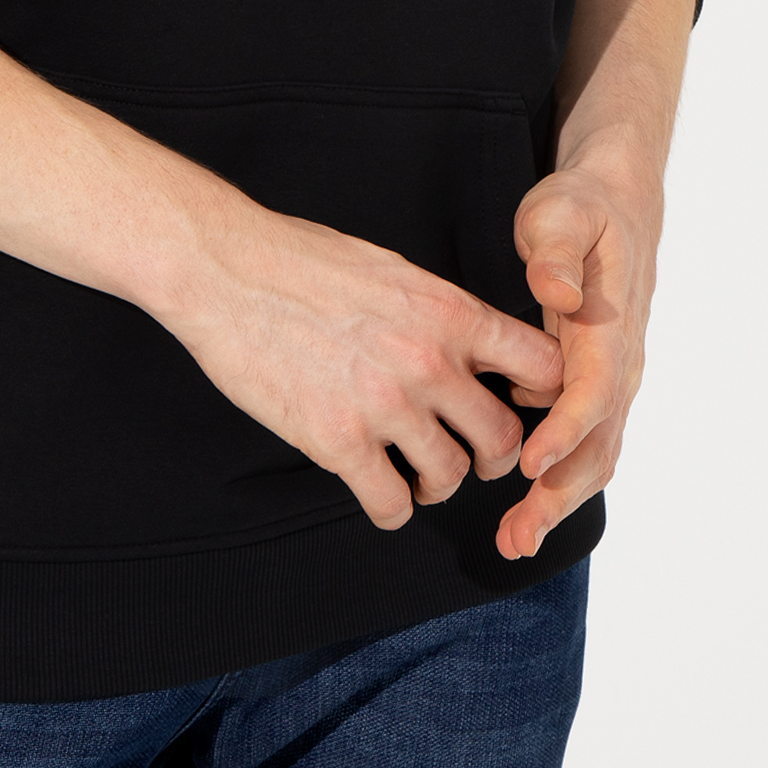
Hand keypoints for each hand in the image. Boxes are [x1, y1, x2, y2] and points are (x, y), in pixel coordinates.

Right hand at [165, 206, 564, 531]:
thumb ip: (438, 312)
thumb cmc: (301, 259)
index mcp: (448, 312)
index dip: (542, 395)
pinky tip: (377, 490)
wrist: (226, 269)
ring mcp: (384, 405)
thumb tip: (470, 344)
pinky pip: (392, 504)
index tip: (518, 404)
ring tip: (416, 476)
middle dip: (491, 455)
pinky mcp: (338, 442)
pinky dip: (391, 508)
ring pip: (451, 477)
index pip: (541, 366)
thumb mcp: (392, 270)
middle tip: (466, 454)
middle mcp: (429, 361)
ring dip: (437, 485)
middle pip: (504, 438)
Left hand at [497, 133, 664, 562]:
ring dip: (556, 499)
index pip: (595, 390)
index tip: (528, 463)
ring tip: (513, 540)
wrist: (617, 204)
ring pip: (593, 454)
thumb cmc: (583, 209)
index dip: (564, 430)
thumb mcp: (563, 213)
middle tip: (514, 536)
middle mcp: (619, 365)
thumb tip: (557, 292)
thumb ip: (557, 250)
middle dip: (558, 493)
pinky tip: (519, 505)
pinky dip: (557, 478)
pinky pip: (582, 443)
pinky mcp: (594, 385)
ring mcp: (610, 380)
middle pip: (598, 444)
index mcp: (611, 328)